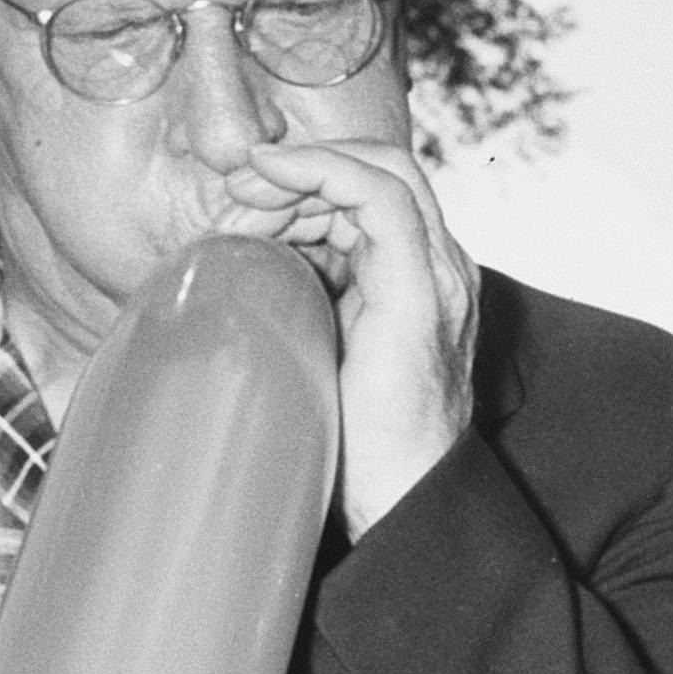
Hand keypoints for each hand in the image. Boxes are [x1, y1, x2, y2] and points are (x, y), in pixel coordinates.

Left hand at [213, 130, 478, 540]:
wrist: (402, 502)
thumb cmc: (357, 445)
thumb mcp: (320, 351)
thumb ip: (304, 304)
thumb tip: (231, 277)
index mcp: (419, 282)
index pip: (370, 194)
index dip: (305, 181)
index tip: (240, 203)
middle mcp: (441, 270)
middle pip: (376, 170)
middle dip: (299, 171)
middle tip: (234, 197)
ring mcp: (439, 277)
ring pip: (380, 170)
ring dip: (298, 173)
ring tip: (241, 204)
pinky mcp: (421, 291)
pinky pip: (380, 197)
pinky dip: (322, 170)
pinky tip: (272, 175)